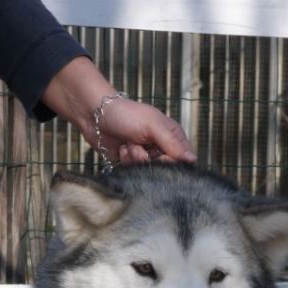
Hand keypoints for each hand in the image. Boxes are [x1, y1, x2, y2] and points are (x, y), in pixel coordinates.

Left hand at [41, 57, 195, 165]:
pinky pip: (135, 172)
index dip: (173, 161)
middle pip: (166, 168)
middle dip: (150, 159)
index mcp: (172, 135)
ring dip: (136, 158)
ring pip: (149, 172)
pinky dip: (127, 161)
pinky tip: (122, 149)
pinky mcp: (132, 164)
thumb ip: (173, 144)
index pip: (184, 159)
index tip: (160, 155)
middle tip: (140, 145)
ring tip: (128, 144)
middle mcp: (161, 147)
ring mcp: (146, 156)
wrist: (95, 115)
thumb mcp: (153, 126)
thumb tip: (193, 160)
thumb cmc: (126, 114)